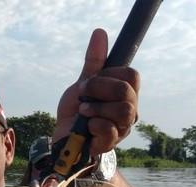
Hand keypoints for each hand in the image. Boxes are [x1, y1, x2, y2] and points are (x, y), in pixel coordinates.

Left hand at [53, 28, 139, 156]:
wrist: (63, 138)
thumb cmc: (76, 112)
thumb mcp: (83, 84)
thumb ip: (94, 62)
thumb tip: (100, 32)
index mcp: (125, 94)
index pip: (132, 75)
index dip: (109, 74)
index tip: (89, 81)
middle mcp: (129, 111)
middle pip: (127, 91)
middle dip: (99, 89)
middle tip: (82, 95)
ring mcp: (122, 128)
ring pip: (123, 110)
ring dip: (97, 107)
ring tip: (84, 111)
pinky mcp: (111, 143)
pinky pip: (110, 129)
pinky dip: (93, 124)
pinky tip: (86, 126)